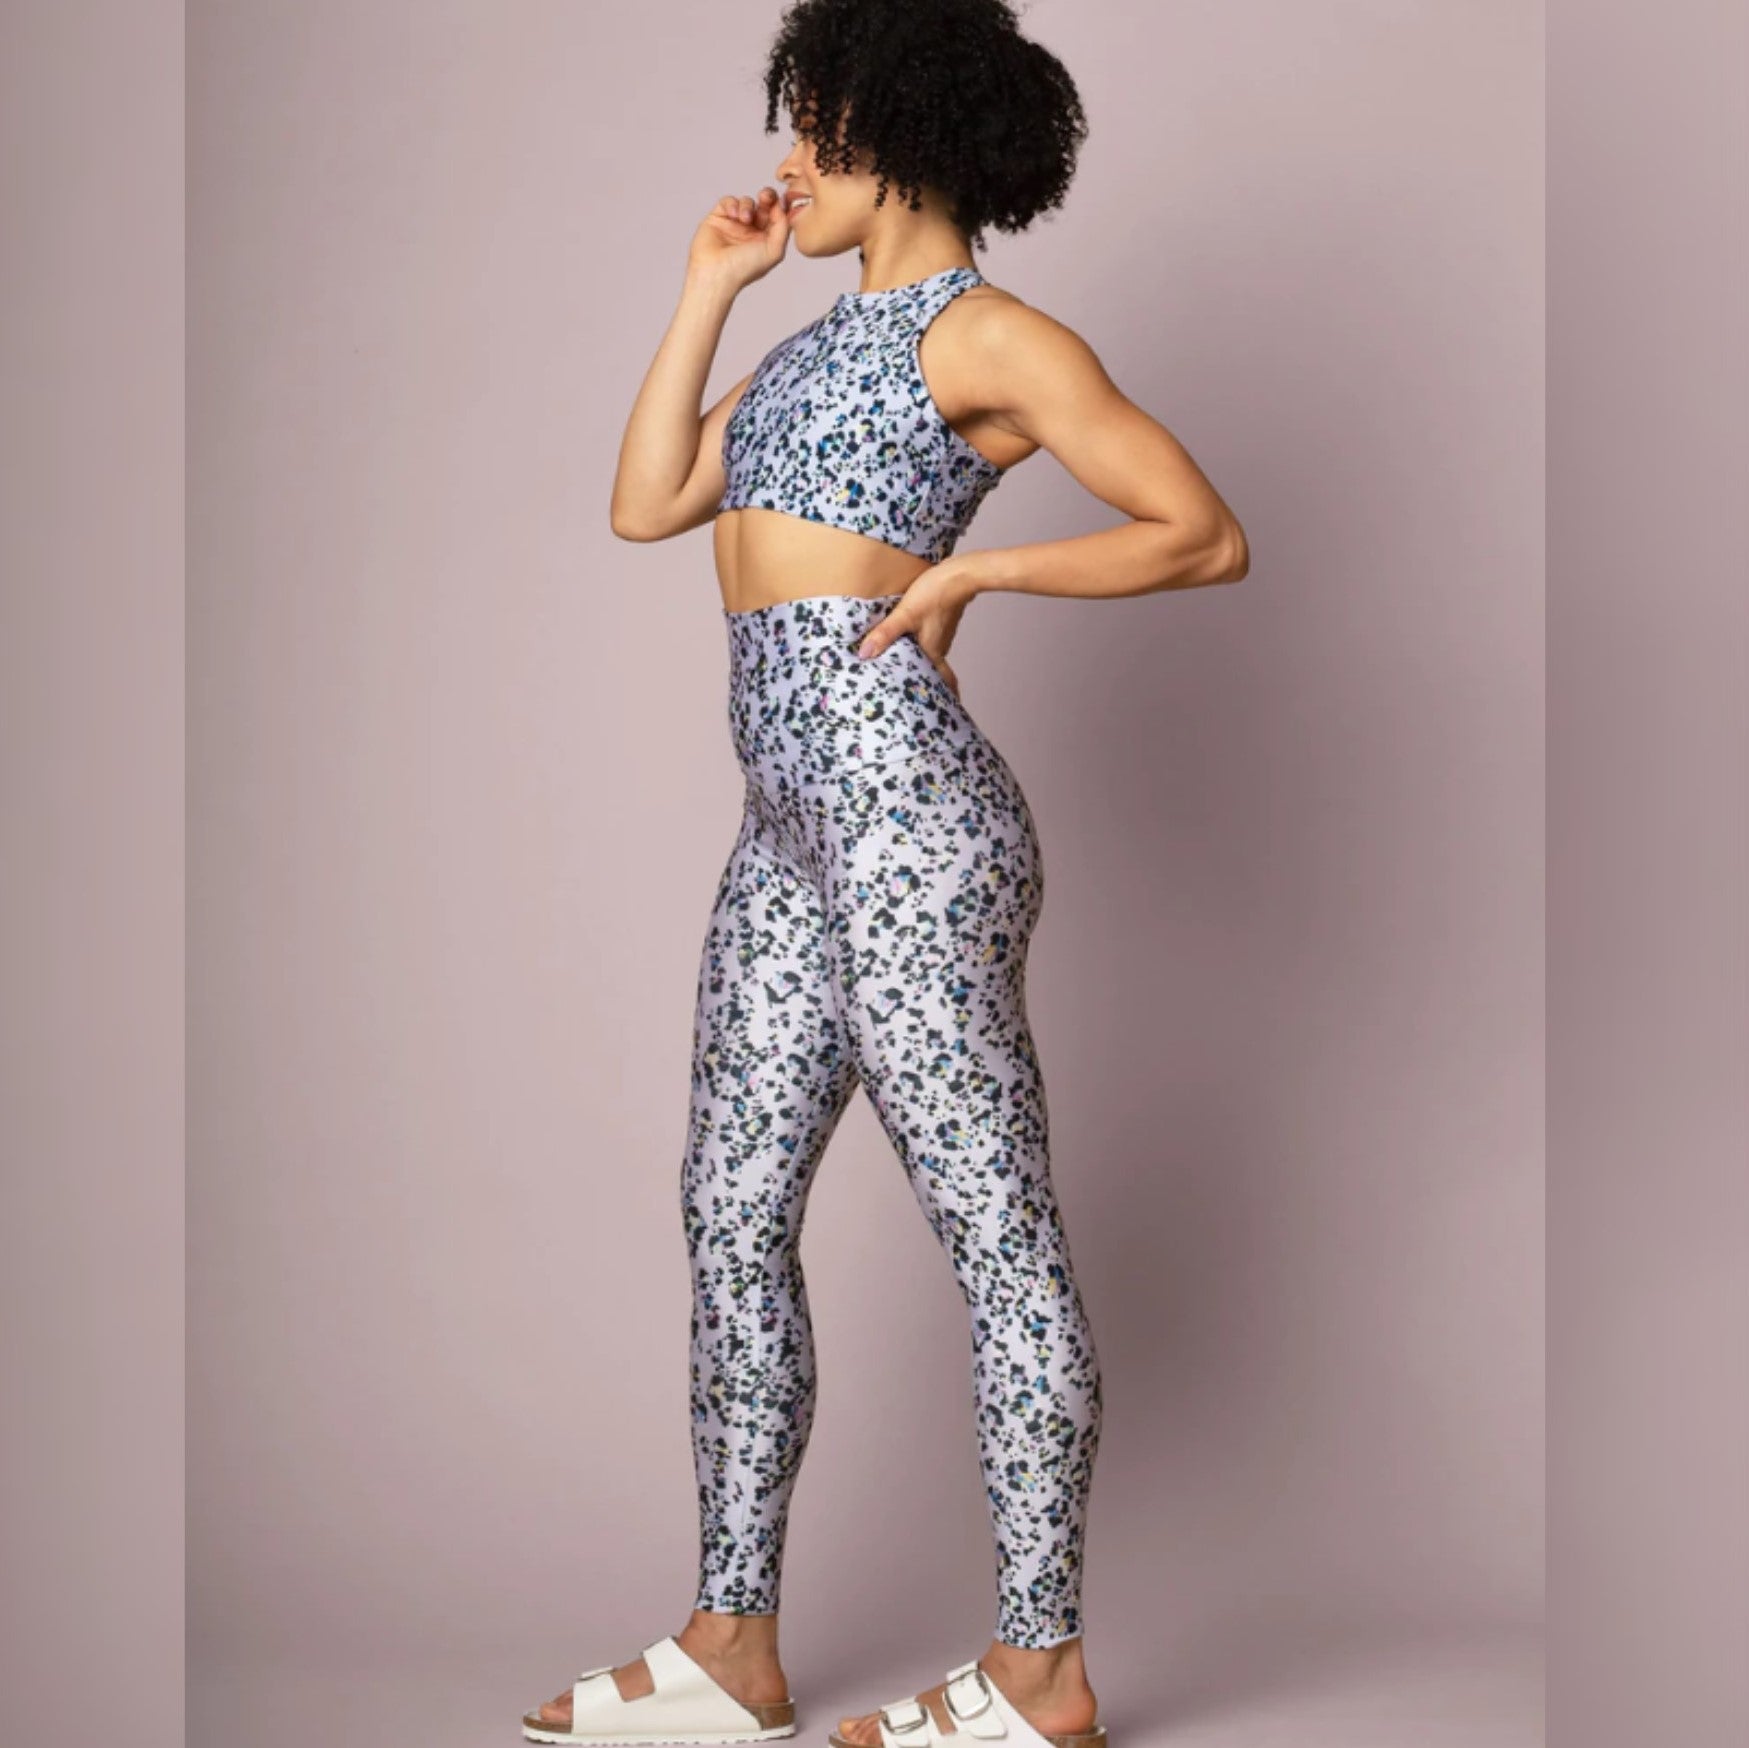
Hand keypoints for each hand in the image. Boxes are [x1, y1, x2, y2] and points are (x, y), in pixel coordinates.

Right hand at [688, 187, 792, 293]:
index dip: (780, 206)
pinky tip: (733, 215)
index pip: (777, 217)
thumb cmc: (744, 268)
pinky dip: (732, 204)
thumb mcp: (774, 250)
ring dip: (748, 206)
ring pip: (746, 202)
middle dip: (767, 197)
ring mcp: (734, 224)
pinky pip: (728, 202)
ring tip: (744, 219)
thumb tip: (783, 206)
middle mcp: (751, 232)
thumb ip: (783, 227)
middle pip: (763, 205)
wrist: (716, 273)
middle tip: (765, 197)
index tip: (781, 200)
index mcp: (766, 240)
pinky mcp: (718, 219)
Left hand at [854, 563, 979, 697]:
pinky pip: (929, 639)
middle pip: (932, 669)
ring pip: (929, 653)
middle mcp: (940, 646)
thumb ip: (885, 634)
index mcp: (933, 651)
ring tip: (903, 668)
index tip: (942, 707)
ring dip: (920, 661)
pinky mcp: (940, 620)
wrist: (959, 573)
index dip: (944, 695)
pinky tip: (909, 641)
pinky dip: (920, 645)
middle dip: (925, 681)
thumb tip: (864, 654)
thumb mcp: (905, 615)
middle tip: (913, 692)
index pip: (943, 681)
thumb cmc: (936, 594)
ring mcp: (942, 633)